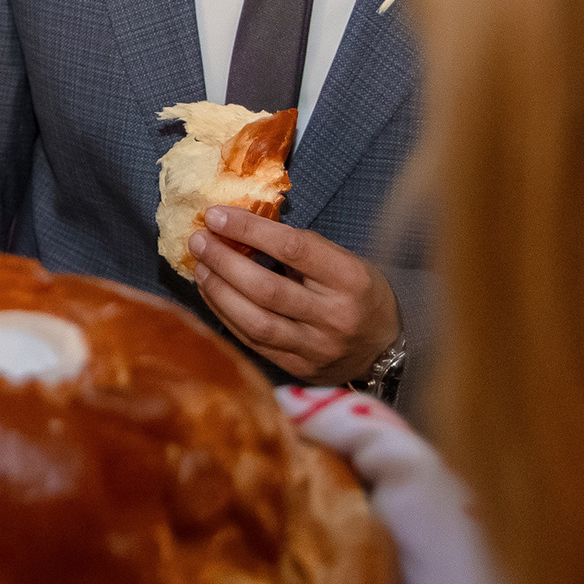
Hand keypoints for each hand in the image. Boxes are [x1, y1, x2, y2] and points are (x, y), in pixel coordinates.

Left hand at [187, 208, 402, 383]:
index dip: (249, 229)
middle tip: (198, 241)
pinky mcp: (299, 368)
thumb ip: (300, 248)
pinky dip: (225, 315)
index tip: (216, 215)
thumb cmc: (358, 293)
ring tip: (200, 267)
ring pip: (255, 321)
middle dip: (224, 261)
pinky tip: (211, 293)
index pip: (293, 249)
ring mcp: (316, 347)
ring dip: (219, 291)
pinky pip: (253, 342)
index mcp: (351, 279)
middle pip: (266, 289)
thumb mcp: (346, 262)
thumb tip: (239, 226)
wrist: (385, 348)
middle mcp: (335, 316)